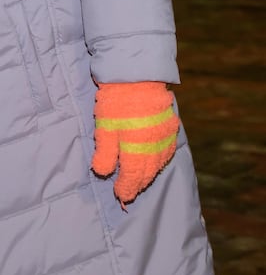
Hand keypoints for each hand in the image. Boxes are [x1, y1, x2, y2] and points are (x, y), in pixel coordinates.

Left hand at [91, 81, 179, 207]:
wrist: (138, 78)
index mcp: (137, 150)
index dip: (126, 187)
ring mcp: (166, 138)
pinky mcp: (171, 128)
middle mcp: (155, 148)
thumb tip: (103, 173)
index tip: (120, 196)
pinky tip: (155, 163)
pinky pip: (168, 152)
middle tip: (129, 194)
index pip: (132, 176)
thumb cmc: (117, 103)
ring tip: (140, 182)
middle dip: (137, 184)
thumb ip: (105, 153)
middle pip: (147, 173)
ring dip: (149, 175)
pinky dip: (160, 161)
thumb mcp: (104, 129)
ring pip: (159, 164)